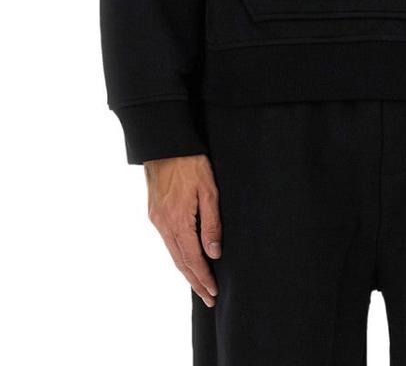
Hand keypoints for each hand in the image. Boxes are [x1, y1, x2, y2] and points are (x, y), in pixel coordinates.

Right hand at [144, 153, 221, 307]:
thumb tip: (214, 253)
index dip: (204, 278)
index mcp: (177, 221)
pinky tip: (185, 259)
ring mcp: (156, 219)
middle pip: (180, 262)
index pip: (193, 259)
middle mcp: (163, 224)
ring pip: (172, 253)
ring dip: (186, 271)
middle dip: (195, 282)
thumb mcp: (208, 189)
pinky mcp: (154, 212)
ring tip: (199, 285)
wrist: (164, 143)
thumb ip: (211, 223)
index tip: (214, 293)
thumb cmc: (190, 162)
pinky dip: (178, 255)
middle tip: (208, 299)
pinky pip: (167, 241)